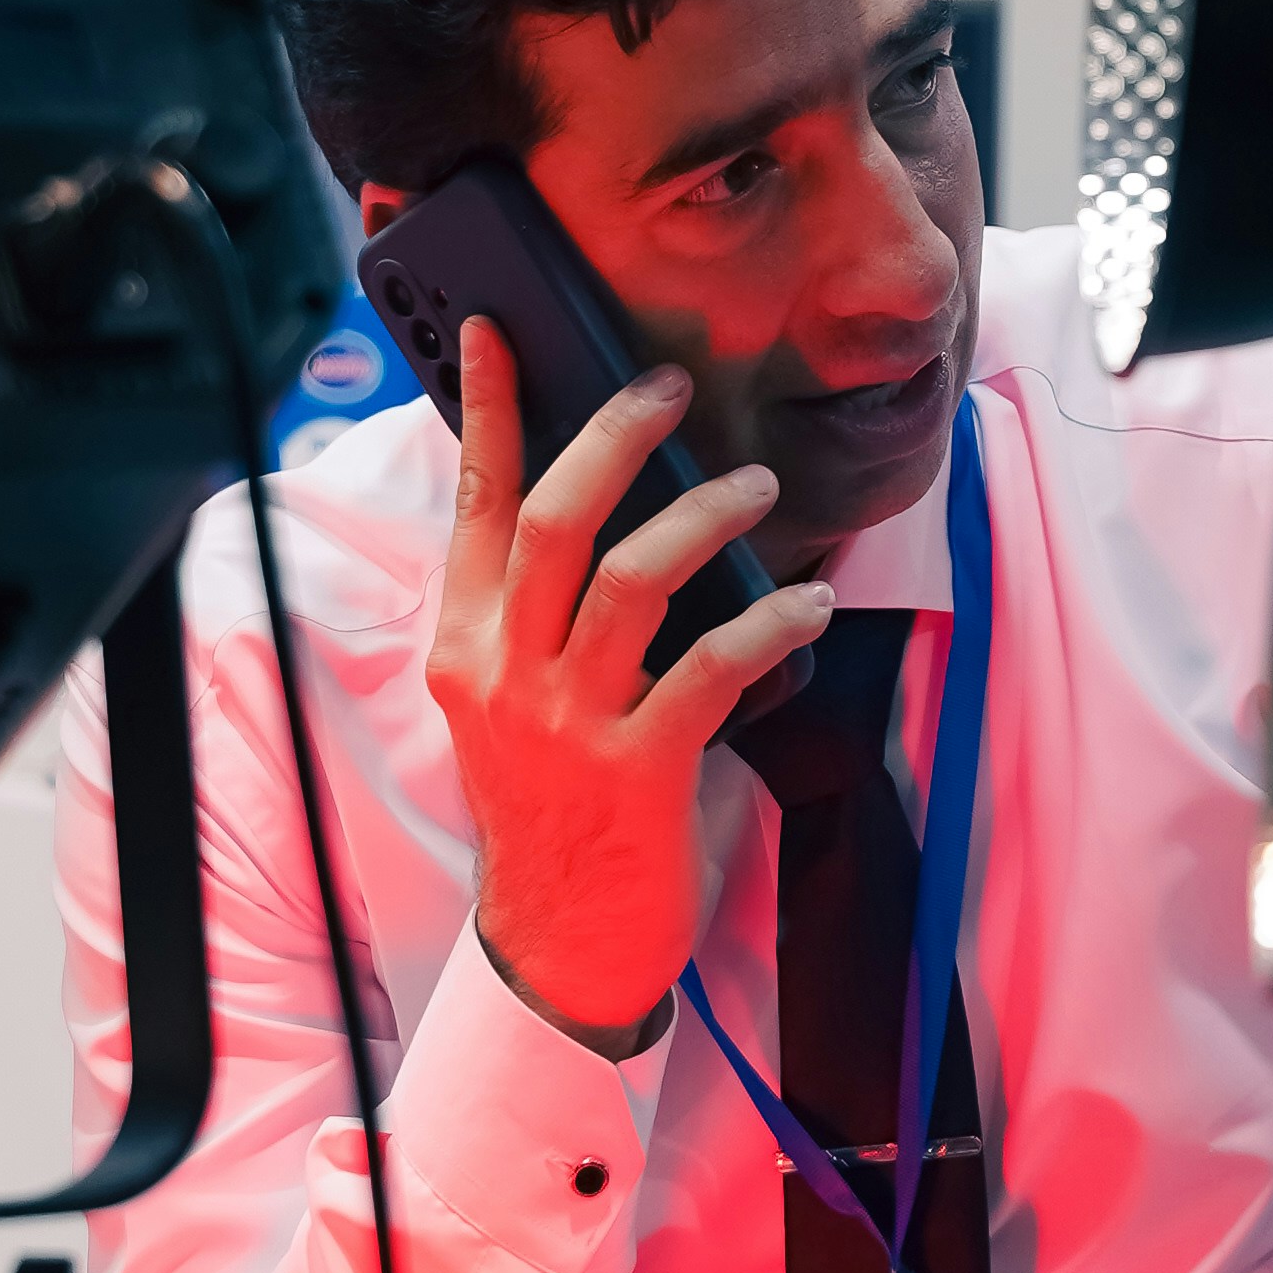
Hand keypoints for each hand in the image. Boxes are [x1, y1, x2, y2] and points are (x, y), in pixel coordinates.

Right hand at [427, 318, 835, 1046]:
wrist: (559, 940)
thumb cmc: (550, 806)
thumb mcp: (506, 702)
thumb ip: (528, 615)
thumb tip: (587, 511)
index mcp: (466, 643)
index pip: (476, 503)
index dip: (489, 411)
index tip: (500, 332)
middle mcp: (504, 672)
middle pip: (556, 519)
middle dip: (616, 437)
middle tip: (672, 387)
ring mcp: (567, 721)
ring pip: (633, 579)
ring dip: (705, 518)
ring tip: (758, 487)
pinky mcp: (637, 769)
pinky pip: (711, 670)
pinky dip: (767, 625)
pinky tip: (805, 605)